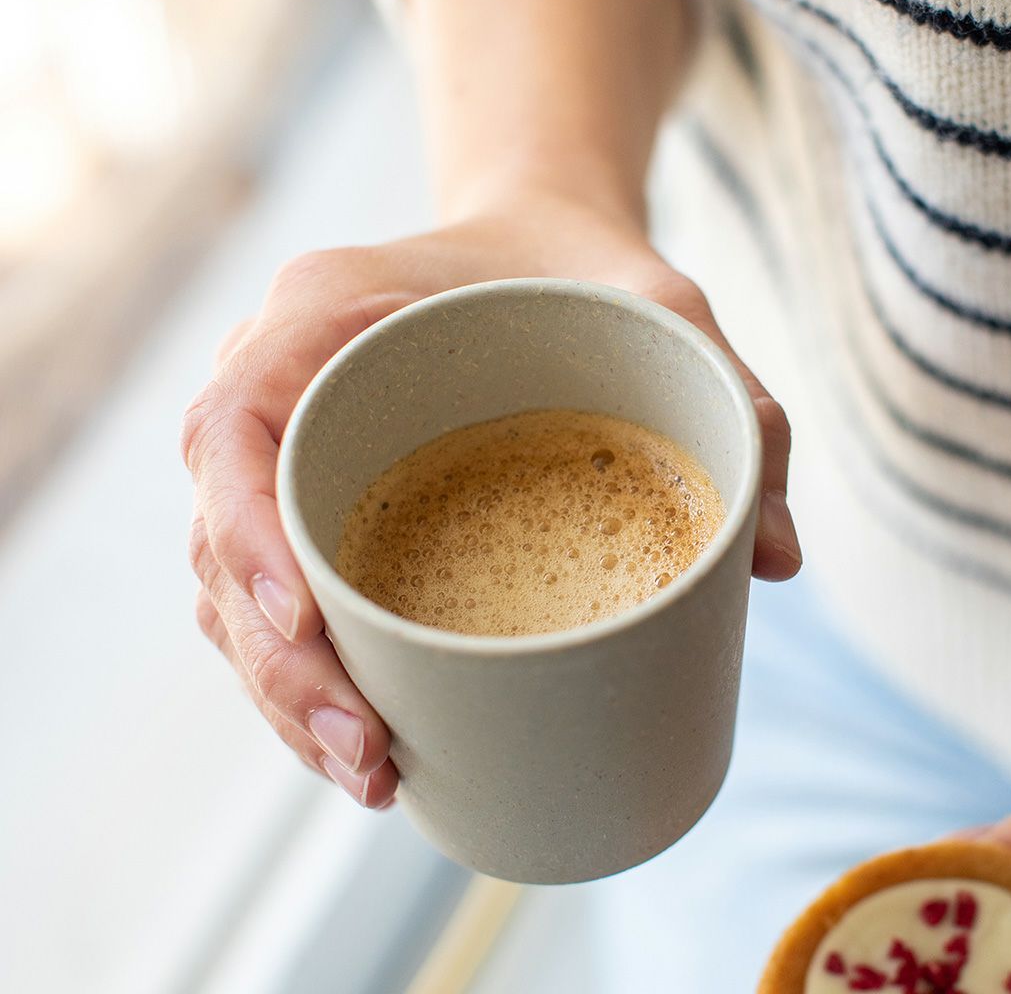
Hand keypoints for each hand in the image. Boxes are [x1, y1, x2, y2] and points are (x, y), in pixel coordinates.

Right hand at [182, 193, 801, 806]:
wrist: (542, 245)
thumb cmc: (584, 269)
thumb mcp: (664, 308)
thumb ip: (735, 402)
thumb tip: (779, 559)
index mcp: (325, 308)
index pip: (232, 422)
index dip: (248, 529)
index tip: (310, 619)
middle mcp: (280, 380)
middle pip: (222, 535)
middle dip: (281, 662)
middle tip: (371, 754)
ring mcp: (292, 446)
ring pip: (235, 587)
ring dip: (285, 694)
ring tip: (375, 774)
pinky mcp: (321, 499)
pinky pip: (277, 596)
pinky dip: (307, 676)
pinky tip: (369, 742)